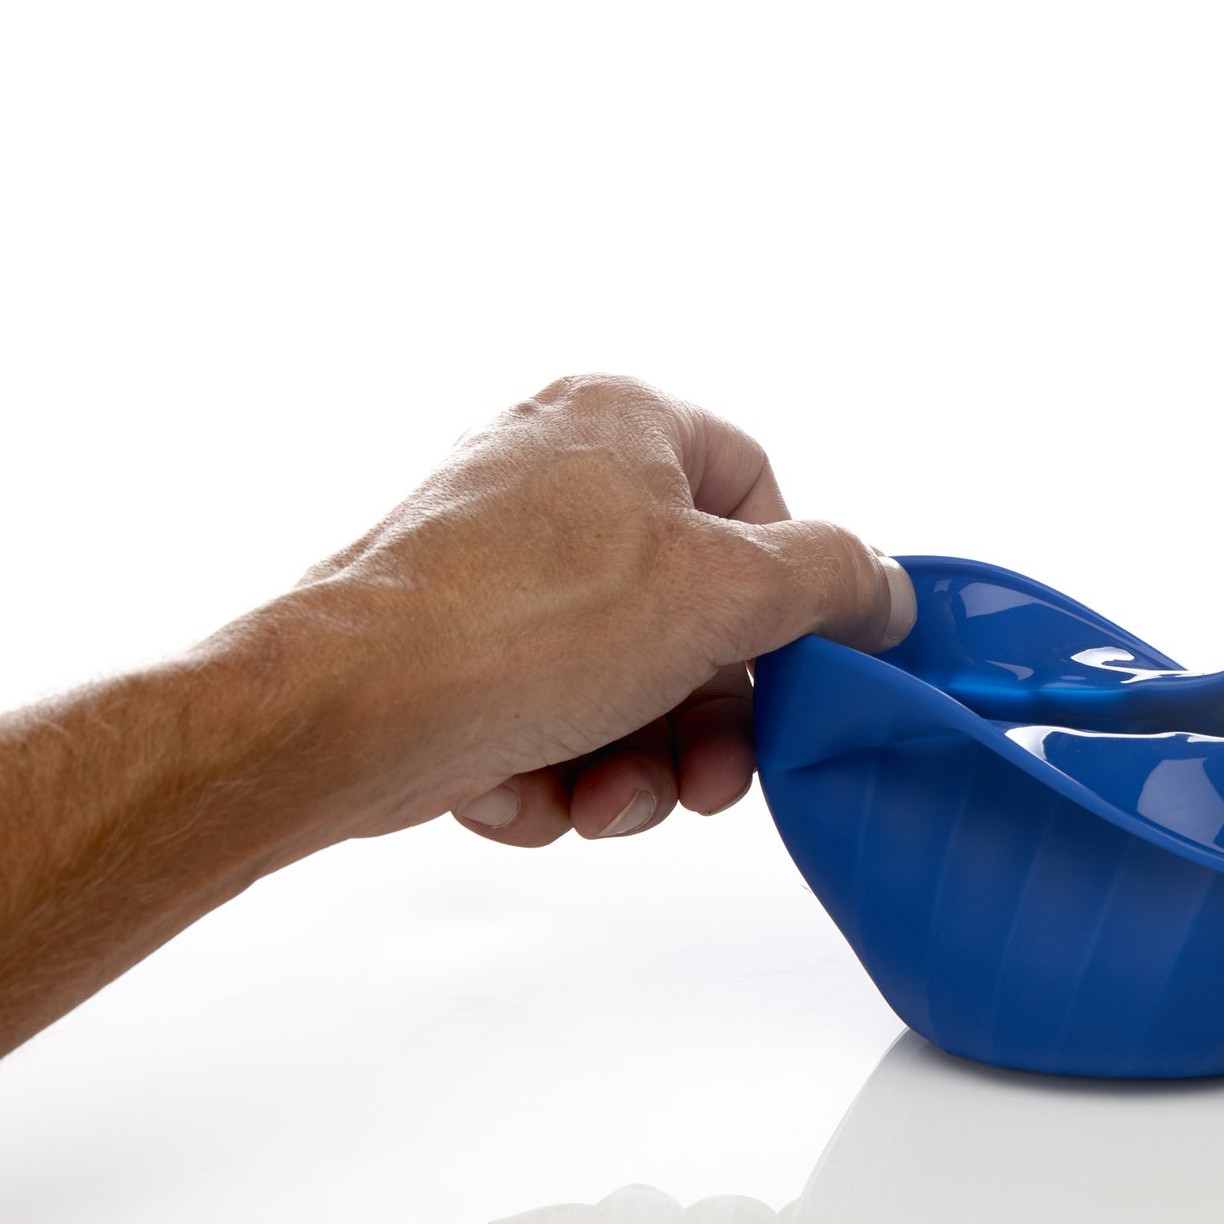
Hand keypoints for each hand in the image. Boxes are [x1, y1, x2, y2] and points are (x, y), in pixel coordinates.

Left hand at [295, 374, 913, 844]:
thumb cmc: (522, 625)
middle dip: (707, 718)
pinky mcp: (449, 646)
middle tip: (709, 778)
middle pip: (694, 610)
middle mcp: (553, 474)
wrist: (341, 713)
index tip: (802, 672)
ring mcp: (495, 562)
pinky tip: (533, 791)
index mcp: (621, 420)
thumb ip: (832, 579)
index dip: (789, 597)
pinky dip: (556, 769)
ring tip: (610, 802)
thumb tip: (883, 589)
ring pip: (624, 679)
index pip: (759, 493)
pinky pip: (547, 712)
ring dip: (637, 761)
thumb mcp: (728, 590)